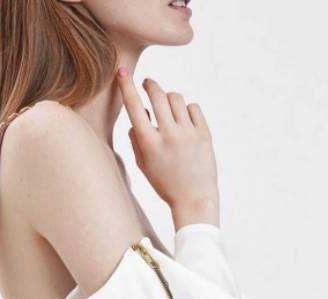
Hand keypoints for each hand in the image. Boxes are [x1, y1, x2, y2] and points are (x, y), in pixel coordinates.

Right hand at [116, 67, 219, 228]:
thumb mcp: (144, 166)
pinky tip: (184, 120)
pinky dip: (187, 110)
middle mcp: (168, 136)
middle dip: (150, 85)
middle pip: (157, 95)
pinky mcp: (204, 134)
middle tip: (148, 84)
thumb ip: (136, 140)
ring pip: (176, 98)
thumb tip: (138, 114)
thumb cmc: (165, 184)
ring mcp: (188, 134)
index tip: (122, 70)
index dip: (127, 86)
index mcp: (149, 145)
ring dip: (168, 98)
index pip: (134, 107)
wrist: (194, 199)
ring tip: (167, 108)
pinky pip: (193, 108)